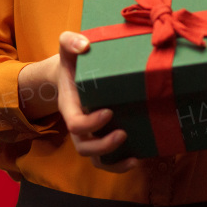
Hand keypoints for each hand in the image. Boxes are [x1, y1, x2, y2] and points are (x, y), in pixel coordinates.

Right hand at [55, 31, 139, 172]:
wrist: (71, 75)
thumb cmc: (73, 63)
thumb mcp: (68, 49)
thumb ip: (70, 41)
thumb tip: (84, 44)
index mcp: (70, 107)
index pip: (75, 124)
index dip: (90, 123)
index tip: (108, 111)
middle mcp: (79, 126)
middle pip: (85, 147)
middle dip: (104, 146)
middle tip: (123, 133)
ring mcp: (90, 135)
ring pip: (97, 160)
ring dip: (114, 162)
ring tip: (134, 157)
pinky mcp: (103, 137)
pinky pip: (108, 160)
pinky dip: (121, 164)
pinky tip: (139, 157)